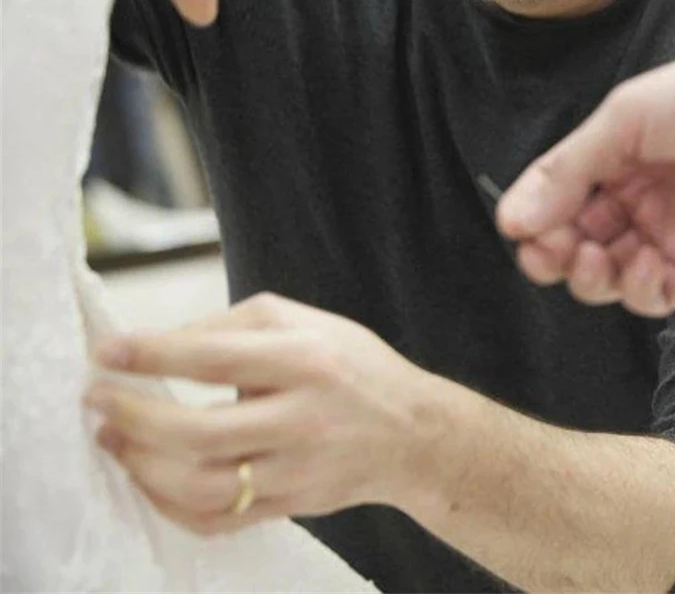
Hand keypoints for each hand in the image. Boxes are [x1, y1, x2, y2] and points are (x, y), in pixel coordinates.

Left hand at [85, 293, 436, 535]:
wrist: (410, 433)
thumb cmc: (352, 366)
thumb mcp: (306, 322)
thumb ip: (235, 325)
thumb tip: (164, 343)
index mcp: (305, 359)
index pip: (214, 358)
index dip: (153, 354)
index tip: (105, 352)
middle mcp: (301, 417)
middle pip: (198, 433)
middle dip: (134, 417)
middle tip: (95, 400)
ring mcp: (296, 470)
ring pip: (200, 486)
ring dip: (141, 465)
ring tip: (111, 438)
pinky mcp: (289, 505)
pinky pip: (215, 519)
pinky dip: (168, 502)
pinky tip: (146, 476)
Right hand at [497, 42, 674, 316]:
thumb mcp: (623, 122)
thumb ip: (566, 172)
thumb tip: (509, 223)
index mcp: (610, 160)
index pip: (553, 201)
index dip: (532, 220)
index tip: (520, 228)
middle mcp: (633, 200)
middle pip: (571, 245)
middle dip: (551, 255)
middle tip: (548, 253)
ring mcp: (665, 235)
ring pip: (604, 279)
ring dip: (587, 276)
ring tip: (594, 257)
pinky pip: (651, 296)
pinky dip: (637, 287)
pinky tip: (646, 260)